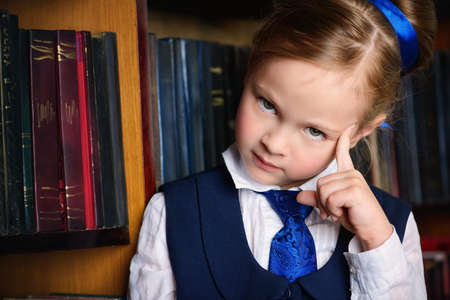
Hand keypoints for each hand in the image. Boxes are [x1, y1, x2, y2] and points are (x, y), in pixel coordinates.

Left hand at [297, 125, 392, 250]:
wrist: (371, 230)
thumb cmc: (353, 215)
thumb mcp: (331, 206)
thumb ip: (316, 199)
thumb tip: (298, 196)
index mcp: (348, 174)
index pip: (343, 152)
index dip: (344, 139)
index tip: (348, 125)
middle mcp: (352, 174)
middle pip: (320, 182)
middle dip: (322, 201)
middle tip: (334, 210)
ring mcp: (354, 180)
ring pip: (323, 190)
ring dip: (327, 206)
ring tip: (340, 211)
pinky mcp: (355, 190)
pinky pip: (330, 198)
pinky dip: (333, 210)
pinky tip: (344, 212)